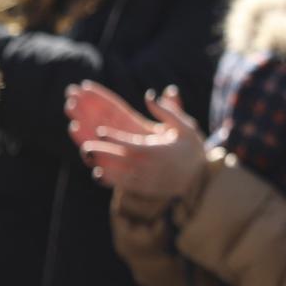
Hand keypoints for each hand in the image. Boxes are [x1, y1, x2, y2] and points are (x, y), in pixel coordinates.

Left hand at [72, 86, 205, 198]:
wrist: (200, 180)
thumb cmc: (191, 150)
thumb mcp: (186, 127)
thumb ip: (168, 112)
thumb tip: (150, 95)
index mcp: (157, 150)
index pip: (131, 143)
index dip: (114, 137)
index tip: (100, 130)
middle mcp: (149, 166)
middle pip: (120, 159)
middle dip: (101, 152)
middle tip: (86, 147)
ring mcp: (145, 179)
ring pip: (118, 174)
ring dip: (101, 165)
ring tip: (88, 157)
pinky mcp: (143, 189)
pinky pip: (122, 185)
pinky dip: (108, 180)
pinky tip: (97, 172)